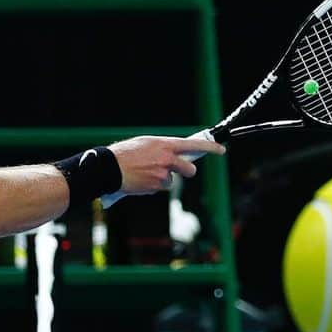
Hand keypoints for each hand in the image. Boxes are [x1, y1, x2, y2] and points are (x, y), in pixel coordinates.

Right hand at [109, 134, 225, 197]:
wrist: (109, 167)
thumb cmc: (125, 153)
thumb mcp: (146, 143)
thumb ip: (162, 149)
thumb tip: (173, 155)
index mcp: (165, 145)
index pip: (193, 145)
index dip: (210, 148)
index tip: (221, 150)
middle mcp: (167, 159)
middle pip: (189, 170)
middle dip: (186, 172)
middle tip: (179, 170)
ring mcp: (162, 174)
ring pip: (171, 180)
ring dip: (162, 179)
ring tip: (145, 173)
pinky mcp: (156, 186)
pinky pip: (159, 188)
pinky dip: (152, 185)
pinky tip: (141, 179)